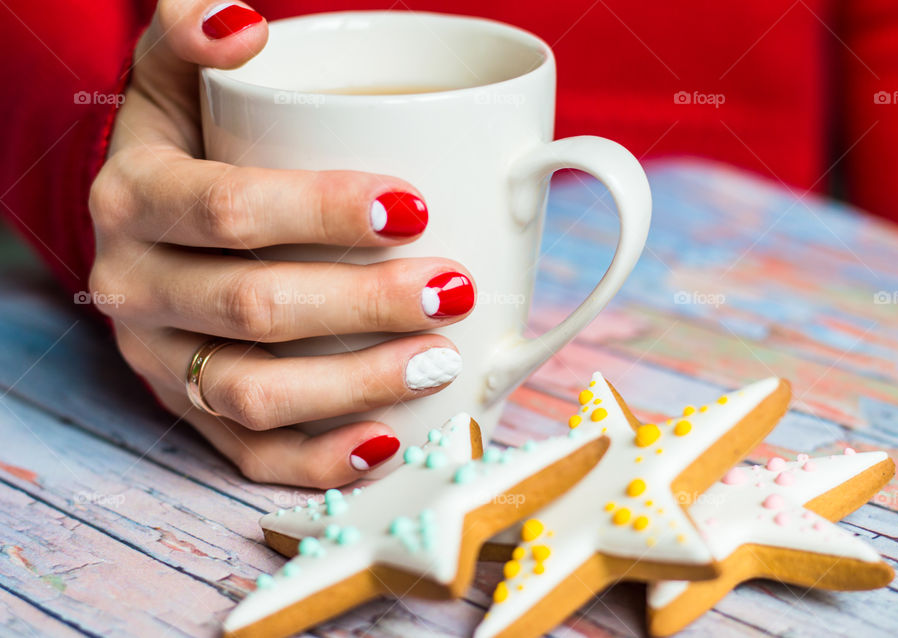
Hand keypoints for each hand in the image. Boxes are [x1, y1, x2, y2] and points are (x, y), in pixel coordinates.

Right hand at [87, 1, 473, 487]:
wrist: (148, 226)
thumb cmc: (189, 146)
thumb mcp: (176, 78)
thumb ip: (191, 33)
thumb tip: (243, 21)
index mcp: (137, 199)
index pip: (229, 211)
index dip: (321, 211)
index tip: (413, 206)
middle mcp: (137, 287)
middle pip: (253, 308)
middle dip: (363, 304)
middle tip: (453, 289)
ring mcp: (161, 361)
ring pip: (254, 394)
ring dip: (355, 385)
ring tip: (440, 361)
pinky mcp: (189, 414)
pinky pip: (247, 456)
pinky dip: (318, 461)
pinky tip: (386, 442)